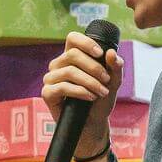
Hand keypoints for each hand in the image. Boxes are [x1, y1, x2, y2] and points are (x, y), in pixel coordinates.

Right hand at [42, 32, 125, 153]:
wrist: (93, 123)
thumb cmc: (100, 100)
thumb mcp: (113, 82)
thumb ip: (115, 67)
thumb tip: (111, 53)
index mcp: (71, 57)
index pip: (72, 38)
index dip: (86, 42)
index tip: (100, 53)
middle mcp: (58, 65)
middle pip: (72, 54)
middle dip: (94, 67)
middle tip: (106, 80)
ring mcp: (51, 79)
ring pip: (69, 71)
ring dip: (90, 81)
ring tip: (102, 91)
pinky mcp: (47, 93)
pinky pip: (62, 87)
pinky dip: (80, 91)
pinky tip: (90, 97)